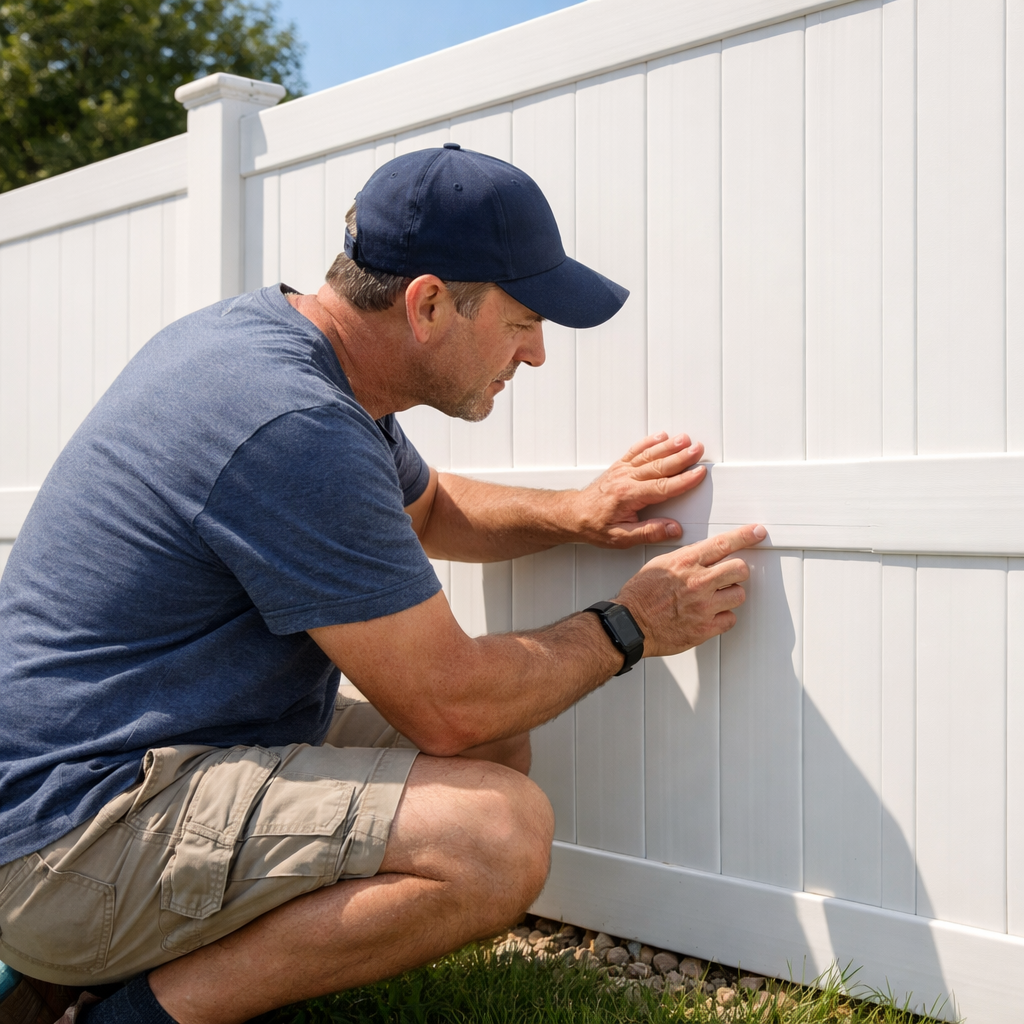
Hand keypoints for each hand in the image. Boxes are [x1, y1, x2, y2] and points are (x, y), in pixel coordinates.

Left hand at [572, 432, 707, 547]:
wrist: (572, 515)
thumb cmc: (594, 526)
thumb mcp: (621, 538)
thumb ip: (648, 532)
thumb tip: (673, 529)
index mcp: (628, 496)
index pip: (662, 487)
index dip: (683, 480)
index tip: (699, 474)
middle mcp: (626, 479)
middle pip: (659, 466)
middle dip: (681, 457)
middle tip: (698, 450)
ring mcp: (622, 470)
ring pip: (649, 455)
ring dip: (669, 446)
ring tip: (685, 439)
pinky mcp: (619, 466)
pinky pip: (636, 451)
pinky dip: (649, 442)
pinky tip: (661, 436)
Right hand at [614, 524, 766, 657]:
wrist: (630, 624)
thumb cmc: (640, 595)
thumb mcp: (660, 564)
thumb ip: (686, 559)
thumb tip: (705, 555)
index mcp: (685, 562)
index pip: (722, 544)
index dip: (745, 536)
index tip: (757, 532)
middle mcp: (697, 582)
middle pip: (740, 569)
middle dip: (738, 571)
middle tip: (730, 576)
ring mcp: (703, 607)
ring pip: (738, 595)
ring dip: (729, 596)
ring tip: (714, 598)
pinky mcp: (704, 629)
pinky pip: (730, 620)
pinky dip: (723, 618)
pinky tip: (709, 615)